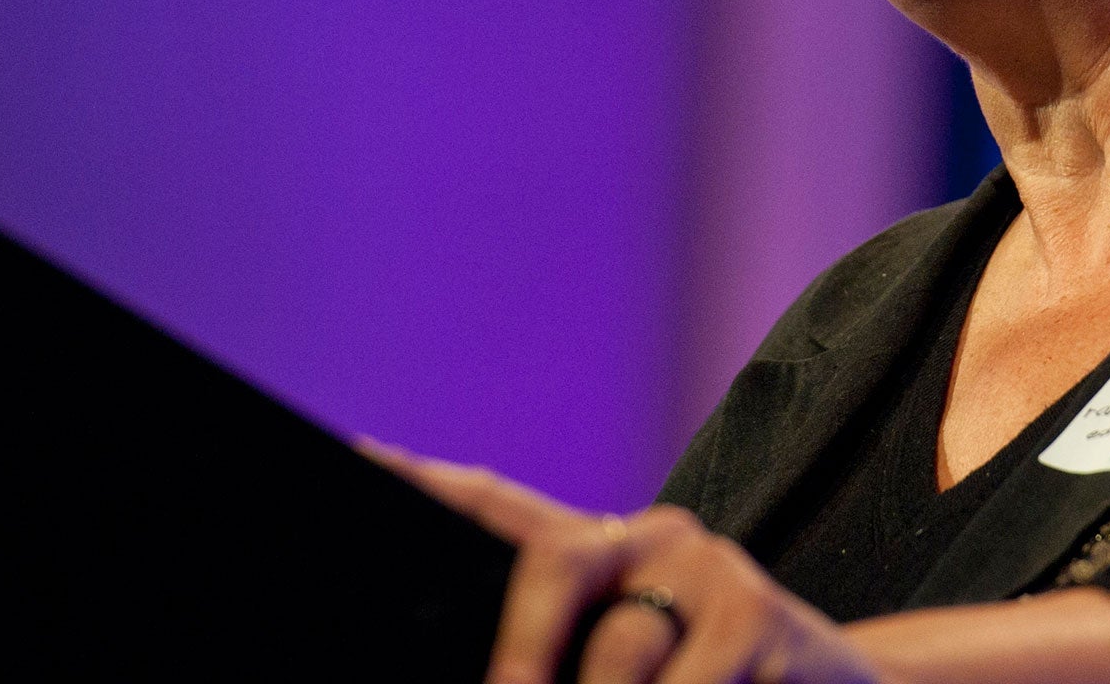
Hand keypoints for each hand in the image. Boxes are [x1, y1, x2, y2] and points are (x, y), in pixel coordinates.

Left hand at [362, 440, 884, 683]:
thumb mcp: (624, 668)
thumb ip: (557, 651)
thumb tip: (512, 675)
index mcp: (600, 553)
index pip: (497, 505)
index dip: (423, 479)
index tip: (351, 449)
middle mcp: (647, 539)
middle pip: (553, 563)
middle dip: (519, 648)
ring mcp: (706, 568)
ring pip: (619, 651)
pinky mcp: (758, 613)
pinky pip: (689, 683)